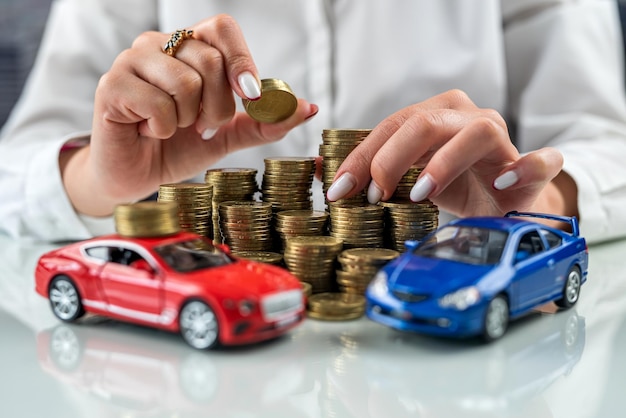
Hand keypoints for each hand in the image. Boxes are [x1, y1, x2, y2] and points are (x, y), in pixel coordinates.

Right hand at [62, 14, 317, 216]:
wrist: (138, 176)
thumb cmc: (179, 147)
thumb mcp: (229, 135)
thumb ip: (265, 122)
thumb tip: (308, 108)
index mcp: (189, 47)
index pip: (222, 28)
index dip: (242, 61)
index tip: (250, 98)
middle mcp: (159, 45)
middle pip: (210, 60)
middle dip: (218, 107)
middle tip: (202, 126)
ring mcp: (132, 60)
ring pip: (186, 81)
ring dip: (189, 120)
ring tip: (173, 127)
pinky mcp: (111, 86)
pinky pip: (158, 104)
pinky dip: (163, 128)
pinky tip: (150, 131)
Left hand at [326, 89, 571, 218]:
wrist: (502, 205)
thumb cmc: (452, 187)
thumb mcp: (406, 180)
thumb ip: (368, 174)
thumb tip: (317, 172)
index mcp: (434, 117)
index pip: (390, 127)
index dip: (360, 158)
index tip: (337, 191)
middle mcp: (466, 118)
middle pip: (424, 122)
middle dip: (391, 158)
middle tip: (374, 194)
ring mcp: (500, 138)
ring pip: (474, 132)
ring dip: (442, 163)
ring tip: (418, 195)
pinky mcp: (532, 165)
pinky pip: (538, 159)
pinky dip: (524, 168)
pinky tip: (501, 183)